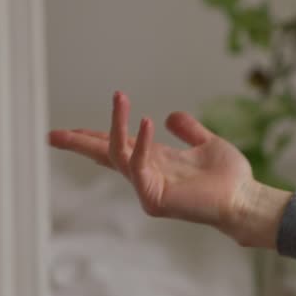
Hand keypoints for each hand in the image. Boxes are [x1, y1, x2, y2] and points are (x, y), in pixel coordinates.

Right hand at [47, 91, 256, 233]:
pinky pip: (139, 166)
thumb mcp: (207, 144)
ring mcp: (147, 187)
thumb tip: (172, 115)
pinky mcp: (154, 198)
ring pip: (117, 153)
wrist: (245, 199)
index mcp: (155, 162)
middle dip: (78, 143)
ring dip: (114, 124)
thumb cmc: (230, 178)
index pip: (117, 146)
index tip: (69, 130)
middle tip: (51, 135)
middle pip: (104, 154)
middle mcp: (147, 174)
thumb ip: (189, 130)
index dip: (95, 135)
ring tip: (119, 96)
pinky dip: (140, 144)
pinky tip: (146, 121)